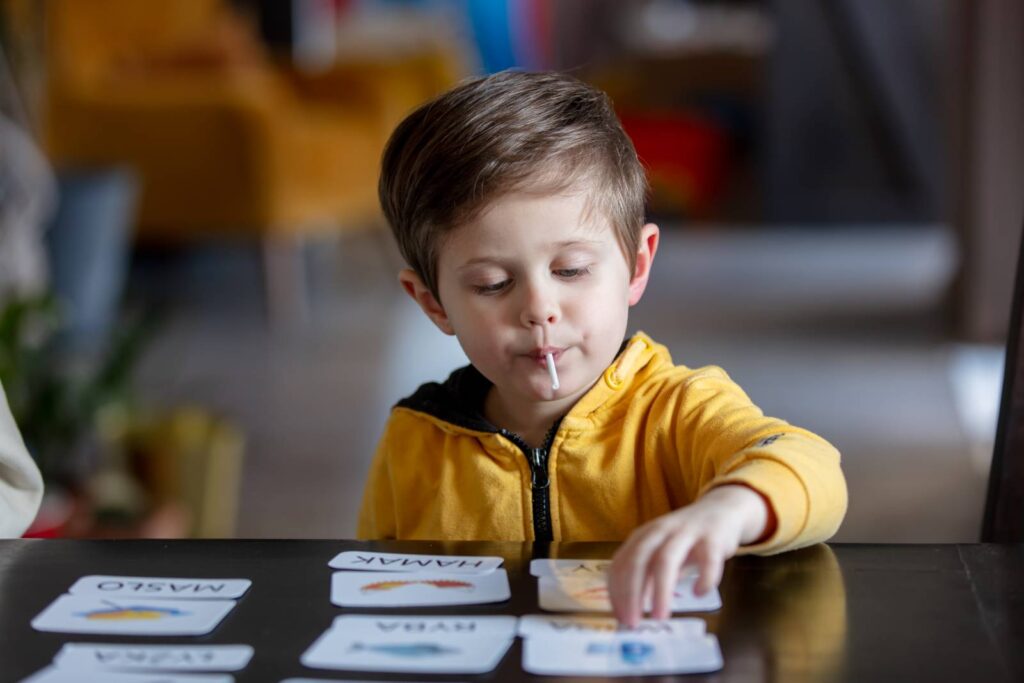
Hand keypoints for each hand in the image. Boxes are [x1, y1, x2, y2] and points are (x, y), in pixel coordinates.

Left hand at [607, 485, 772, 626]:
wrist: (721, 509)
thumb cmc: (686, 539)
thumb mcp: (661, 554)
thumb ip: (648, 578)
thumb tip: (632, 610)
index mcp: (643, 536)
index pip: (620, 563)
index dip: (617, 591)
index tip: (620, 617)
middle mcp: (660, 531)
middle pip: (638, 560)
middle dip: (631, 593)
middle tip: (633, 623)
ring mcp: (685, 532)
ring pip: (666, 559)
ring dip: (660, 591)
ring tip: (660, 617)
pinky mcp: (712, 537)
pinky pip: (707, 559)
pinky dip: (702, 578)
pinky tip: (699, 593)